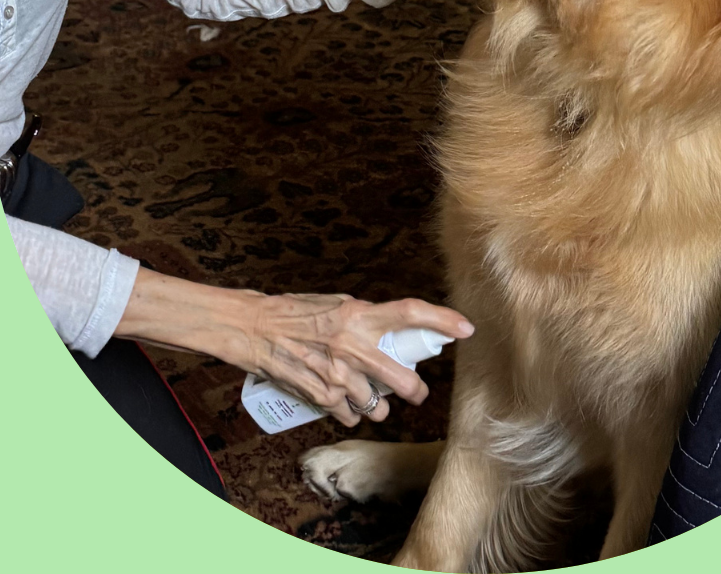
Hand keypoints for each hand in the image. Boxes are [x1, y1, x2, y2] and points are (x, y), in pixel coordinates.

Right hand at [242, 292, 473, 425]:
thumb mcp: (336, 304)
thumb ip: (364, 318)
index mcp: (359, 315)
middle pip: (402, 379)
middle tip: (416, 391)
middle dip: (414, 391)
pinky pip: (351, 415)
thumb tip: (389, 329)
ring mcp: (338, 375)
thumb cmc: (295, 312)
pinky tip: (347, 404)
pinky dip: (352, 413)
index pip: (410, 313)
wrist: (254, 328)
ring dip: (380, 407)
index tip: (466, 328)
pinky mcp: (321, 396)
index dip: (442, 320)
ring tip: (374, 400)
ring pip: (378, 406)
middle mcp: (353, 345)